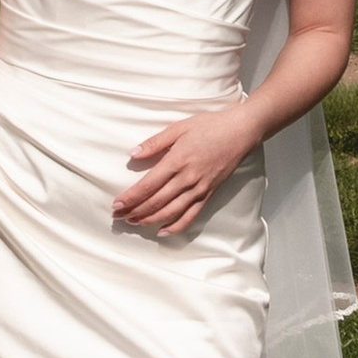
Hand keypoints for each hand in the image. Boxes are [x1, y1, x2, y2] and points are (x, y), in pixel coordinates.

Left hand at [116, 102, 256, 237]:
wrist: (240, 132)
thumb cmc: (209, 126)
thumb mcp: (179, 127)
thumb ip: (155, 143)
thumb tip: (133, 154)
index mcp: (177, 161)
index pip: (149, 185)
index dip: (131, 197)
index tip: (116, 204)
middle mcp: (188, 179)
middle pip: (156, 202)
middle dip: (135, 211)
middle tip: (118, 217)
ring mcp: (199, 189)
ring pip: (171, 212)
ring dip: (150, 220)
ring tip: (134, 222)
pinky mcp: (209, 194)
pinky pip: (191, 216)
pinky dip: (176, 227)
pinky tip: (162, 231)